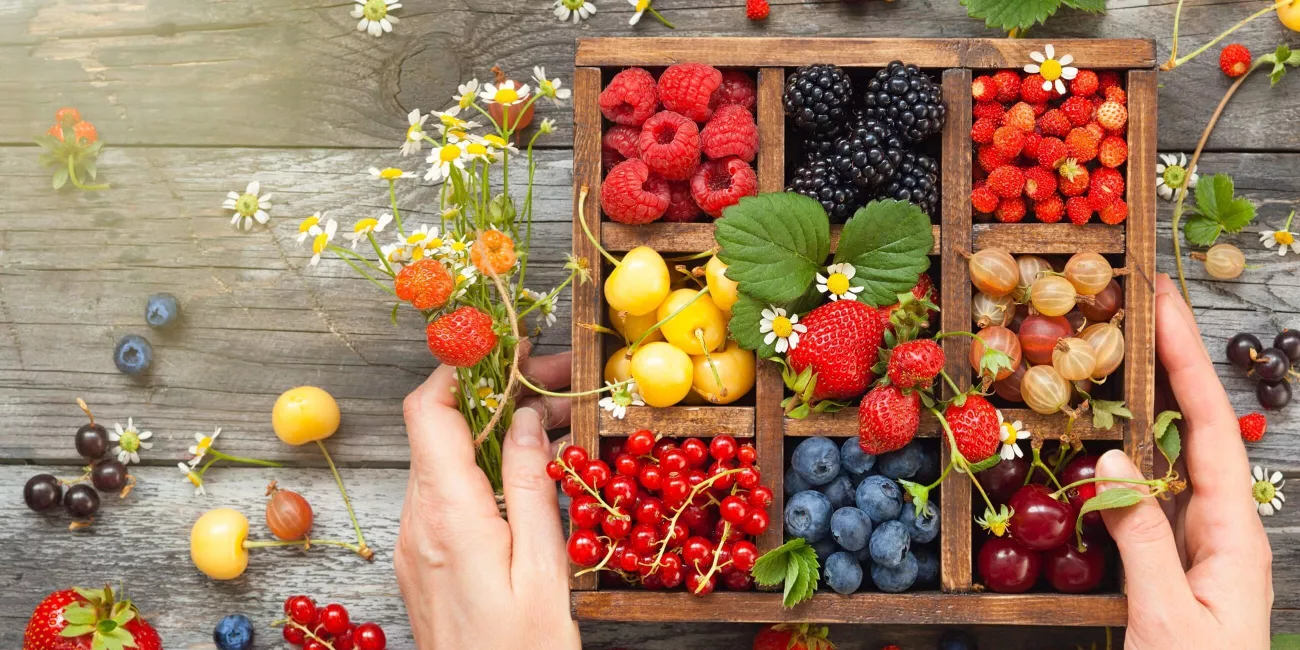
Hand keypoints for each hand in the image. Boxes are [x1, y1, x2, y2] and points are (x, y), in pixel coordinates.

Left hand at [395, 352, 581, 649]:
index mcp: (448, 515)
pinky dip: (481, 467)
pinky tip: (527, 472)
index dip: (461, 366)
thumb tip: (527, 418)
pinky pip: (444, 493)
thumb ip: (532, 487)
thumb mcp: (544, 569)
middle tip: (557, 384)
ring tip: (555, 424)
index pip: (428, 410)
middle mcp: (418, 521)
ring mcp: (415, 542)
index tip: (507, 347)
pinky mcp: (421, 560)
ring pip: (443, 458)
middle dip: (495, 393)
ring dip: (492, 430)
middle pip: (440, 427)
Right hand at [1096, 274, 1271, 647]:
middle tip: (1135, 309)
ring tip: (1109, 360)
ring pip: (1164, 462)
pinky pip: (1141, 501)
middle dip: (1167, 366)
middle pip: (1190, 431)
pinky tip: (1095, 447)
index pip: (1204, 429)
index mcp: (1232, 535)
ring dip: (1139, 407)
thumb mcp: (1165, 618)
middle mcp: (1218, 531)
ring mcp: (1192, 548)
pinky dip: (1118, 463)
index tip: (1160, 306)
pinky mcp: (1166, 568)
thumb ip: (1139, 535)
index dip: (1184, 362)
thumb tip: (1112, 459)